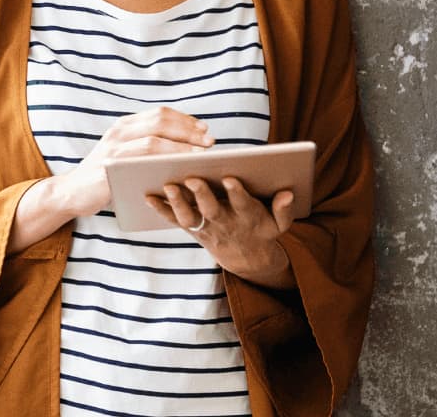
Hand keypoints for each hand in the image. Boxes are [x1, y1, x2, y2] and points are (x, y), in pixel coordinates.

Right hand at [53, 107, 213, 218]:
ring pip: (154, 140)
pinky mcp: (110, 168)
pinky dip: (163, 163)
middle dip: (188, 130)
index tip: (205, 129)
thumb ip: (147, 146)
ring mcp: (113, 149)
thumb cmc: (106, 175)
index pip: (160, 114)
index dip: (185, 120)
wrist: (72, 192)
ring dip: (181, 146)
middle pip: (160, 122)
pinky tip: (179, 171)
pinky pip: (141, 162)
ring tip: (201, 155)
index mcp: (125, 125)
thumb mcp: (125, 153)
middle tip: (209, 141)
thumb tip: (187, 144)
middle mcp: (119, 132)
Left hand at [149, 176, 296, 287]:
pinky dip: (161, 210)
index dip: (237, 193)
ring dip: (178, 203)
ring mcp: (206, 227)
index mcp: (248, 216)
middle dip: (202, 195)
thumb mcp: (279, 224)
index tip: (229, 178)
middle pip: (212, 210)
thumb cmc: (263, 229)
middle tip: (192, 178)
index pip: (243, 204)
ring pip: (190, 218)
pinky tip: (148, 196)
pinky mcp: (192, 230)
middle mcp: (225, 222)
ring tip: (168, 185)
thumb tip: (288, 193)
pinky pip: (174, 221)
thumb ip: (284, 210)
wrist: (247, 258)